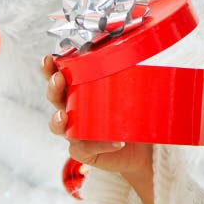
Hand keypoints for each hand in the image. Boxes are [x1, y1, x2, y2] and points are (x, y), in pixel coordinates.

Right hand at [41, 54, 152, 179]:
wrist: (145, 148)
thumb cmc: (135, 113)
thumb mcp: (136, 91)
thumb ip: (138, 74)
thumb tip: (154, 52)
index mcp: (81, 91)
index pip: (60, 76)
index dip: (50, 69)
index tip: (49, 58)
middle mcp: (74, 110)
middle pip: (54, 98)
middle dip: (53, 88)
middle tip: (59, 80)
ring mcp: (76, 132)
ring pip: (57, 126)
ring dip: (58, 120)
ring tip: (64, 116)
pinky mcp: (85, 152)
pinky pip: (82, 150)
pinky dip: (99, 145)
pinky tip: (116, 142)